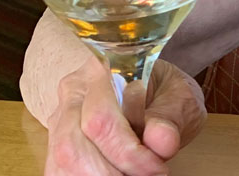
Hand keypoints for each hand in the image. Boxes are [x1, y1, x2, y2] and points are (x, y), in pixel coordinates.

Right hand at [44, 57, 205, 175]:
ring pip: (63, 163)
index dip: (127, 151)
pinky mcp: (57, 146)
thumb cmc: (165, 90)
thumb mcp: (180, 95)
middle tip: (150, 175)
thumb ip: (171, 115)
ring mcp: (60, 122)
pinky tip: (117, 175)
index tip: (156, 165)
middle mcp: (72, 95)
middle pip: (73, 145)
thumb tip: (161, 141)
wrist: (153, 90)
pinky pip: (61, 172)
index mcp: (99, 72)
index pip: (101, 117)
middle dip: (113, 172)